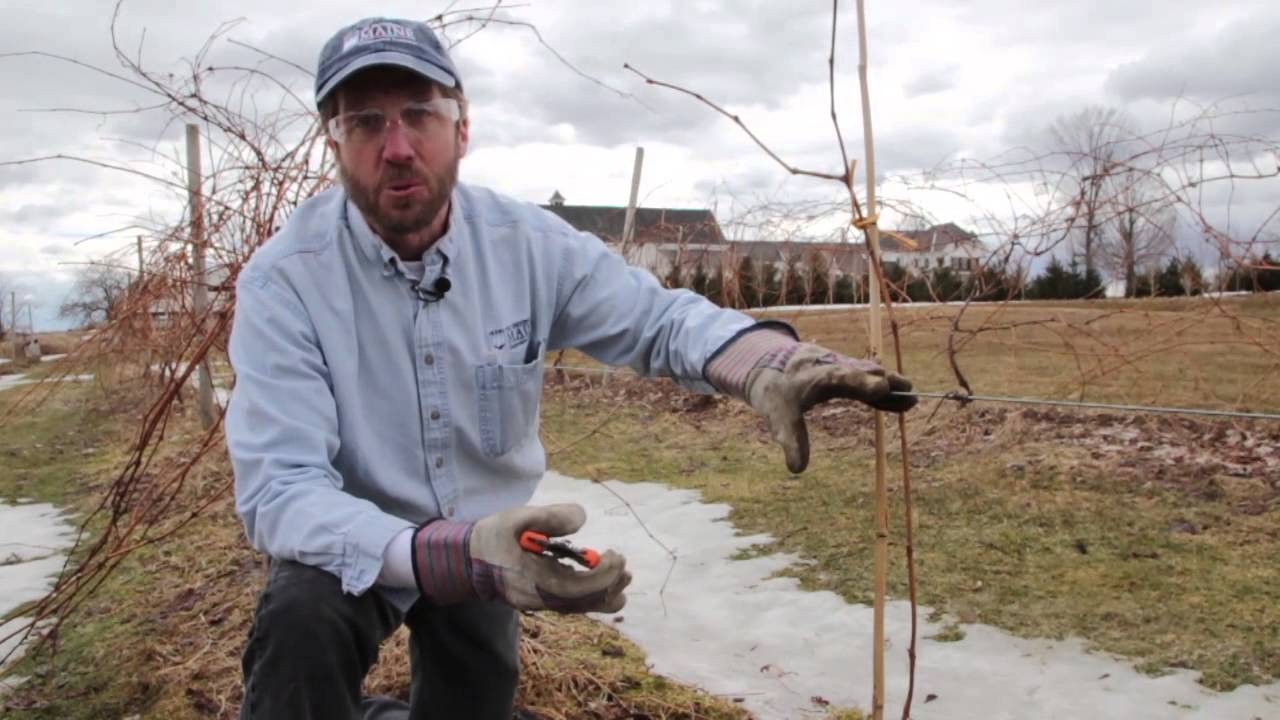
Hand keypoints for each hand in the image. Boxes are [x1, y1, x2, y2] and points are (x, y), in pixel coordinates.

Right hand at [412, 503, 629, 612]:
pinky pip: (571, 604)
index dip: (603, 576)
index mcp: (532, 581)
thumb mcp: (515, 518)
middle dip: (609, 586)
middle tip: (625, 564)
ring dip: (604, 593)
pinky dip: (590, 594)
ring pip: (579, 607)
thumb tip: (582, 519)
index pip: (577, 589)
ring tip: (623, 575)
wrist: (465, 560)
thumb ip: (549, 517)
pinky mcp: (540, 600)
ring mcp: (539, 603)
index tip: (616, 555)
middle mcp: (538, 599)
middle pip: (582, 603)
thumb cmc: (491, 537)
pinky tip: (603, 581)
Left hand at [746, 343, 914, 472]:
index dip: (861, 381)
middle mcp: (833, 366)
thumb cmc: (776, 392)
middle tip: (907, 389)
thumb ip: (790, 440)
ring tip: (911, 400)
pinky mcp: (849, 375)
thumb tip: (797, 469)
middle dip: (881, 381)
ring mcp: (843, 368)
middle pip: (861, 372)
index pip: (840, 377)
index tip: (881, 386)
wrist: (771, 365)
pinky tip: (904, 403)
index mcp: (815, 375)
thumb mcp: (778, 417)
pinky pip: (870, 384)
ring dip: (890, 386)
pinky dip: (885, 393)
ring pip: (870, 376)